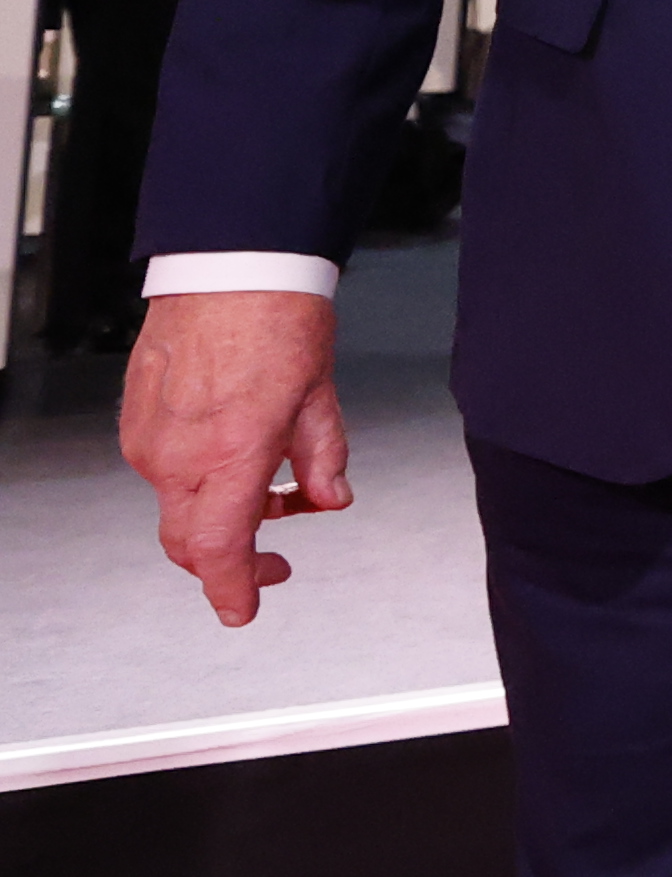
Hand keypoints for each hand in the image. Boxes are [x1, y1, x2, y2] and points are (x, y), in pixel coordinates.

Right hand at [122, 289, 350, 625]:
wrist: (228, 266)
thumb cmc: (276, 320)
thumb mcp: (322, 397)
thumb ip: (323, 459)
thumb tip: (330, 500)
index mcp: (229, 455)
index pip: (218, 551)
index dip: (232, 590)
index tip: (244, 609)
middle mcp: (177, 455)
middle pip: (190, 542)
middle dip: (232, 560)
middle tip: (277, 557)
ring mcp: (150, 439)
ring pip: (179, 507)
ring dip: (222, 513)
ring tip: (274, 486)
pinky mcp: (136, 421)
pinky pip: (165, 471)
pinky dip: (201, 480)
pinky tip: (237, 453)